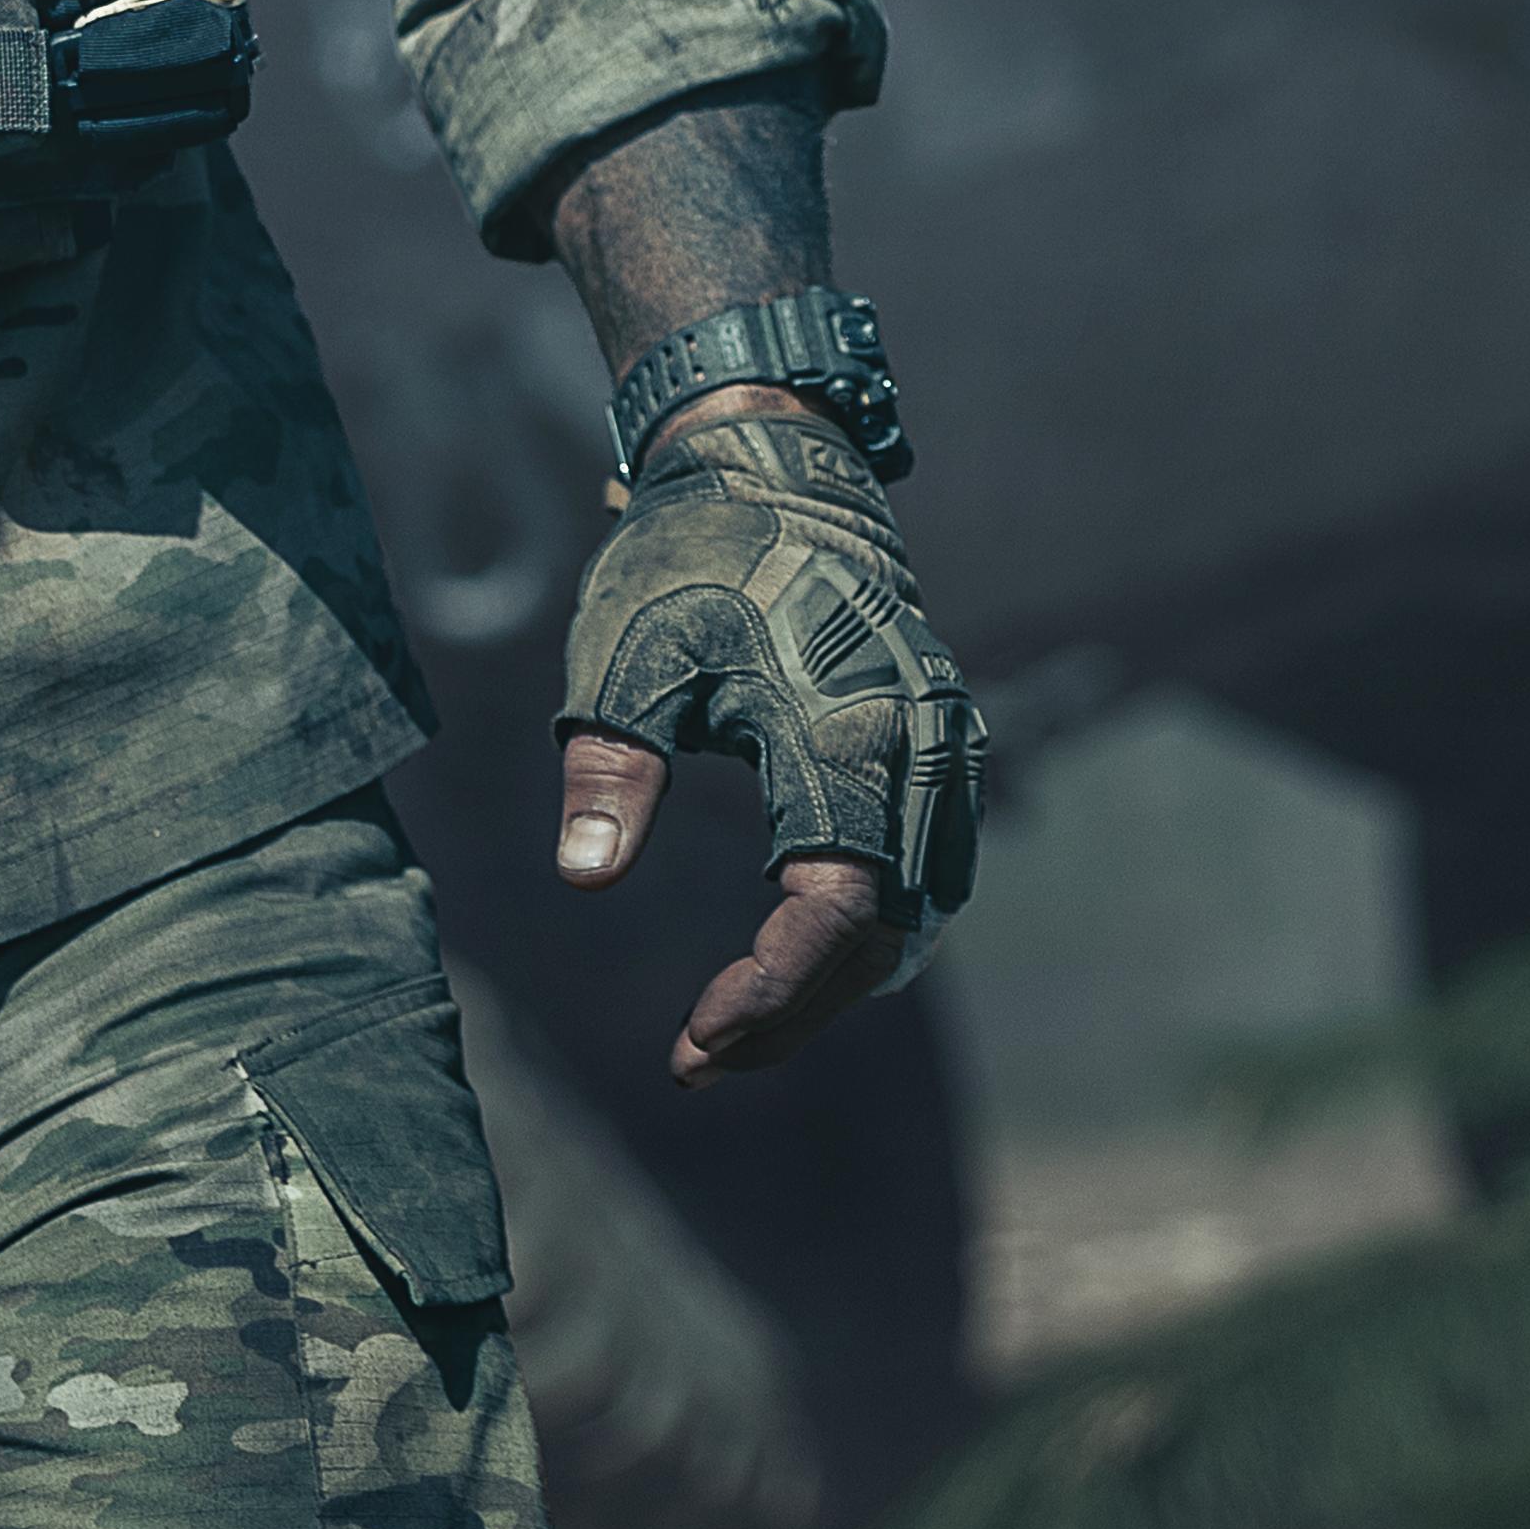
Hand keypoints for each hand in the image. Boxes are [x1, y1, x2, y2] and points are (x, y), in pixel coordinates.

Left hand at [552, 403, 989, 1089]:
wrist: (773, 468)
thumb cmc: (689, 560)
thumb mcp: (626, 656)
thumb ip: (609, 770)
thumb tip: (584, 881)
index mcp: (844, 728)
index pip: (833, 912)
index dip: (771, 995)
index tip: (692, 1045)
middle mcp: (919, 744)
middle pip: (884, 935)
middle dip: (793, 1012)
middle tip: (696, 1060)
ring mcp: (945, 743)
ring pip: (917, 911)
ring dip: (837, 982)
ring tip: (736, 1028)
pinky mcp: (942, 741)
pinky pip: (929, 868)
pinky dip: (871, 930)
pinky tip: (796, 958)